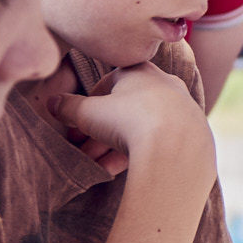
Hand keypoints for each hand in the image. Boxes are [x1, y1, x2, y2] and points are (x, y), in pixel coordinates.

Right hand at [44, 60, 212, 180]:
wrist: (177, 146)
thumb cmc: (130, 119)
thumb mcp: (89, 113)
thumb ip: (68, 107)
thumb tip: (52, 102)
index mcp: (141, 71)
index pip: (110, 82)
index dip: (90, 104)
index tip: (78, 124)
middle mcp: (165, 86)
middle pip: (124, 110)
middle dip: (99, 132)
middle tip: (82, 151)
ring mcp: (180, 111)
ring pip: (140, 128)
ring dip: (114, 147)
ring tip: (95, 166)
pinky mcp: (190, 135)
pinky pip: (158, 143)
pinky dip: (136, 155)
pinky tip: (116, 171)